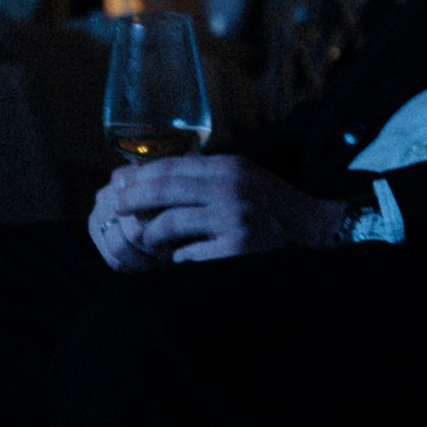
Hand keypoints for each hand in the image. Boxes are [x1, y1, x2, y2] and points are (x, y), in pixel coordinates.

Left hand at [88, 155, 349, 266]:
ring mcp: (233, 220)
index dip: (138, 175)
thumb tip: (145, 176)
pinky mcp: (235, 250)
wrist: (317, 233)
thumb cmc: (272, 208)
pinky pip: (186, 256)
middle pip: (163, 191)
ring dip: (154, 237)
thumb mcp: (242, 180)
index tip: (114, 182)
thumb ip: (203, 176)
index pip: (171, 167)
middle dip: (131, 199)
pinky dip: (181, 259)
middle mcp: (231, 189)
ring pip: (168, 225)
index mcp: (230, 168)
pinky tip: (188, 260)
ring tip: (153, 242)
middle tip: (109, 207)